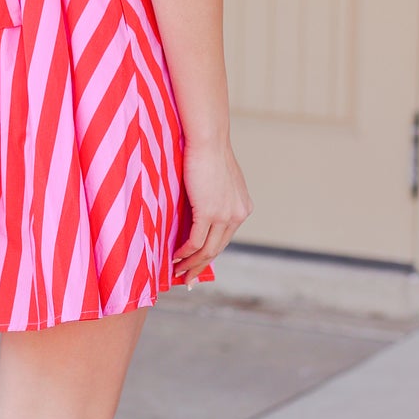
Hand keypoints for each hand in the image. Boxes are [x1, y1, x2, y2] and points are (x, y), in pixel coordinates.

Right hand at [172, 136, 252, 283]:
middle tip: (187, 279)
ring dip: (191, 264)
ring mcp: (225, 215)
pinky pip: (196, 241)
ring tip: (177, 271)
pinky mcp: (209, 212)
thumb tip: (201, 206)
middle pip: (218, 249)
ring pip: (207, 249)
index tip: (198, 265)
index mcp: (243, 208)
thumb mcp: (218, 179)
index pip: (225, 238)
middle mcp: (238, 214)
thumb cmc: (208, 153)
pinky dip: (185, 252)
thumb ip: (215, 196)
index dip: (211, 254)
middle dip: (201, 267)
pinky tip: (175, 257)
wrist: (208, 139)